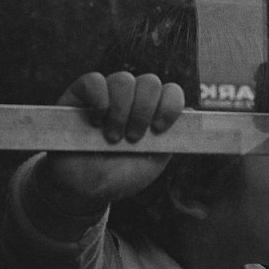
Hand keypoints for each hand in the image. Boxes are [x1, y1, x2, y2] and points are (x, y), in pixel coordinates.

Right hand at [41, 72, 184, 212]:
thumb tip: (190, 113)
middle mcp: (132, 100)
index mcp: (153, 114)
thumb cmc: (120, 177)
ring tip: (112, 137)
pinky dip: (99, 99)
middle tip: (133, 138)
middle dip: (144, 111)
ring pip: (123, 80)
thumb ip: (170, 140)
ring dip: (120, 111)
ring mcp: (107, 94)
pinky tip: (96, 121)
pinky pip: (94, 81)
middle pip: (150, 82)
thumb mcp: (152, 162)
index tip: (159, 129)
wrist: (84, 189)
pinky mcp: (78, 95)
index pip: (171, 92)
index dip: (170, 106)